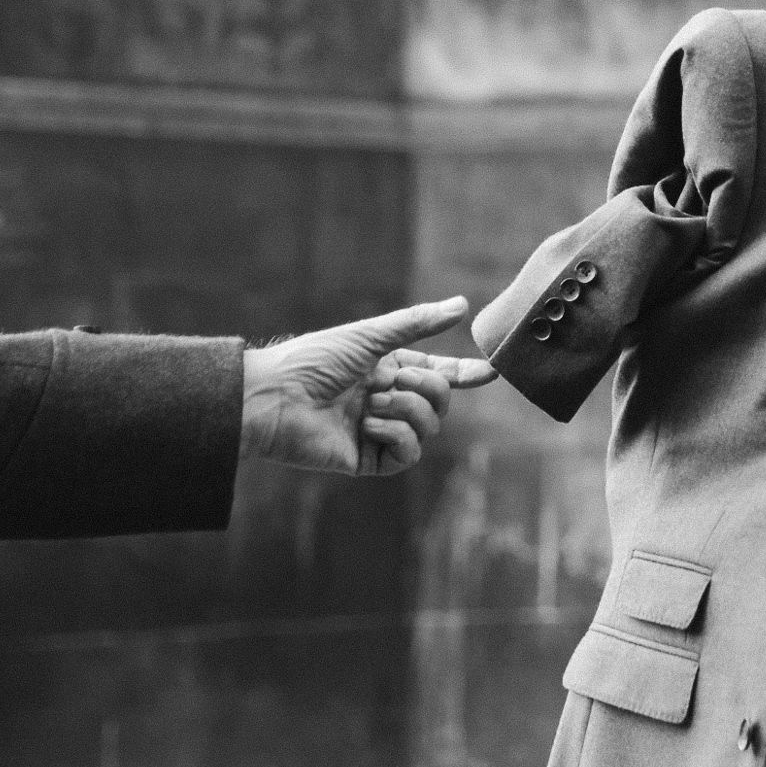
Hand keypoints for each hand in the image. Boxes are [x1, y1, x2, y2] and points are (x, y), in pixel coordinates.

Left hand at [239, 297, 495, 474]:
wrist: (274, 398)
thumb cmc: (313, 360)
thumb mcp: (370, 336)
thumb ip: (417, 323)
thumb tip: (462, 305)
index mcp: (387, 370)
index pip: (436, 374)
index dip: (463, 374)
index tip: (491, 371)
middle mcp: (387, 401)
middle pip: (440, 401)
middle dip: (426, 389)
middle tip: (392, 382)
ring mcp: (379, 432)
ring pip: (429, 427)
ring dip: (406, 411)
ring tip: (370, 405)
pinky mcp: (369, 460)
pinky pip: (408, 453)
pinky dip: (395, 435)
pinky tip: (368, 426)